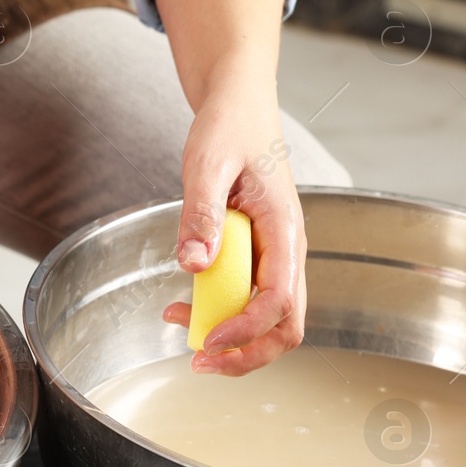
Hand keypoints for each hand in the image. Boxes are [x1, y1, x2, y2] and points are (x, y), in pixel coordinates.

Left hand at [161, 82, 305, 375]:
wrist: (238, 105)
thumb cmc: (229, 127)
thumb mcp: (207, 164)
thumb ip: (202, 213)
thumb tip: (194, 265)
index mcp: (285, 230)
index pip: (279, 301)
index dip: (245, 330)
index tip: (206, 341)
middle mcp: (287, 249)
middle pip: (286, 325)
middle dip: (247, 353)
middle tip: (199, 362)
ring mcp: (273, 254)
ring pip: (267, 318)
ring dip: (230, 335)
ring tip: (178, 325)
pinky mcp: (255, 254)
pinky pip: (245, 296)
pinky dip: (218, 310)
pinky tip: (180, 302)